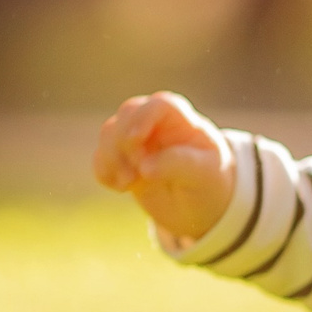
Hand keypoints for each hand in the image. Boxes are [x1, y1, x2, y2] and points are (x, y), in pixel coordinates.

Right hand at [92, 92, 234, 242]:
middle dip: (123, 142)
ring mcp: (136, 140)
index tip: (135, 140)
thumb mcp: (205, 174)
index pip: (160, 105)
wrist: (200, 206)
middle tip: (135, 173)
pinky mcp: (122, 160)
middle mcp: (155, 124)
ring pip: (109, 132)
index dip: (144, 118)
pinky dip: (103, 171)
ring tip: (127, 183)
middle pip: (128, 114)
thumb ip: (179, 165)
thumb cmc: (210, 181)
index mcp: (181, 120)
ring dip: (111, 157)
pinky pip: (101, 157)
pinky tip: (119, 188)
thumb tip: (145, 167)